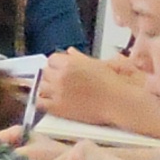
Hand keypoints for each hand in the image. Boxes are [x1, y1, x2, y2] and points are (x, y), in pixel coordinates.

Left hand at [32, 52, 159, 138]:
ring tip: (55, 92)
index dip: (56, 65)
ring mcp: (58, 92)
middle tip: (60, 82)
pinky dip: (42, 102)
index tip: (60, 70)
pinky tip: (49, 102)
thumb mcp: (97, 64)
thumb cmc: (112, 83)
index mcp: (69, 63)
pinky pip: (40, 103)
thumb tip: (70, 51)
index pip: (51, 59)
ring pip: (41, 86)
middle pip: (45, 72)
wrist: (118, 103)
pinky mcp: (58, 108)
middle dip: (51, 76)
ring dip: (46, 88)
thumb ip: (80, 58)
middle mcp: (60, 76)